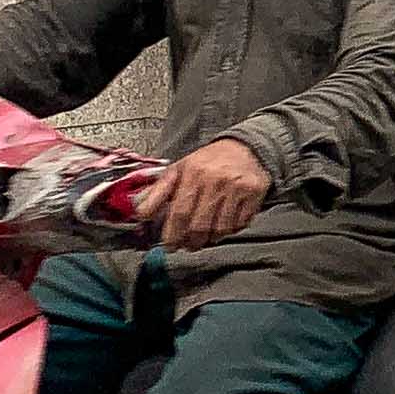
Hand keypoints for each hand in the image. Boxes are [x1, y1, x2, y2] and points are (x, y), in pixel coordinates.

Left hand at [142, 138, 271, 251]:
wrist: (245, 148)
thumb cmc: (208, 162)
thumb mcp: (179, 169)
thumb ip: (158, 192)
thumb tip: (140, 213)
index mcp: (193, 173)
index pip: (180, 212)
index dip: (172, 234)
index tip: (169, 245)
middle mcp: (216, 180)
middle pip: (199, 225)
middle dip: (190, 241)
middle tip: (186, 245)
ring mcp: (237, 188)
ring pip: (220, 229)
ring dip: (210, 239)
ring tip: (204, 236)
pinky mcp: (254, 194)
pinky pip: (240, 224)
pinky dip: (230, 231)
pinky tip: (223, 225)